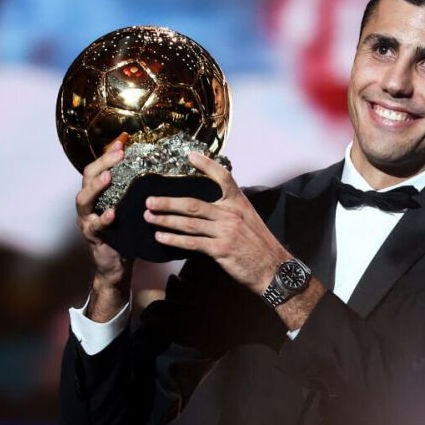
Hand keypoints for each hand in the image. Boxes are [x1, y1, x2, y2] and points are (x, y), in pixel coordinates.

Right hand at [75, 140, 133, 320]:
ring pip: (84, 199)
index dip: (109, 153)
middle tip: (118, 153)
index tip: (123, 140)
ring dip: (96, 187)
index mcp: (98, 194)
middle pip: (88, 177)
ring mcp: (88, 220)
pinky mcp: (93, 237)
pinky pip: (95, 226)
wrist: (116, 265)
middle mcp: (89, 204)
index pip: (99, 167)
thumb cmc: (125, 233)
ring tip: (108, 178)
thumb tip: (155, 167)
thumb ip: (134, 191)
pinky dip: (103, 219)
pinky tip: (112, 213)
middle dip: (103, 163)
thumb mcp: (129, 208)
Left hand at [143, 152, 289, 295]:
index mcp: (239, 203)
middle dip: (168, 202)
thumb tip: (208, 207)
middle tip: (149, 201)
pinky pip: (192, 243)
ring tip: (149, 217)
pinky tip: (161, 238)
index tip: (190, 156)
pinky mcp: (221, 249)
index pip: (223, 177)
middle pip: (194, 204)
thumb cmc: (260, 245)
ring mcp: (226, 232)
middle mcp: (231, 214)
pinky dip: (174, 240)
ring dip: (166, 220)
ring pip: (189, 223)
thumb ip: (230, 211)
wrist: (274, 268)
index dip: (207, 165)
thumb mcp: (250, 220)